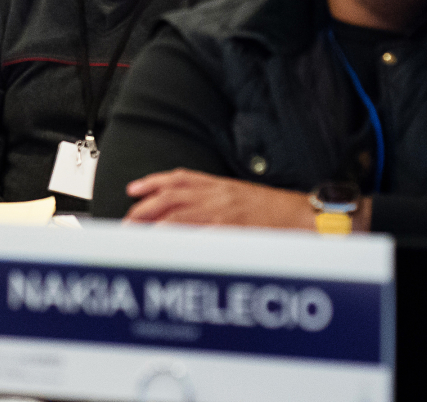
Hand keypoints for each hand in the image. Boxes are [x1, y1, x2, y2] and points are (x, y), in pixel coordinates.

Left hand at [123, 168, 314, 229]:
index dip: (151, 183)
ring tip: (136, 237)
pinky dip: (179, 240)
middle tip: (126, 223)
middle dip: (143, 209)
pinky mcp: (230, 230)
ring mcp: (222, 212)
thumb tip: (184, 208)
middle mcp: (216, 195)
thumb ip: (212, 197)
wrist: (300, 215)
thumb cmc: (271, 209)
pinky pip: (198, 235)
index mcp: (217, 184)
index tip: (133, 190)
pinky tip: (165, 247)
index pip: (177, 179)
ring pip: (177, 215)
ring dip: (153, 227)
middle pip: (170, 197)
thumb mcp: (237, 195)